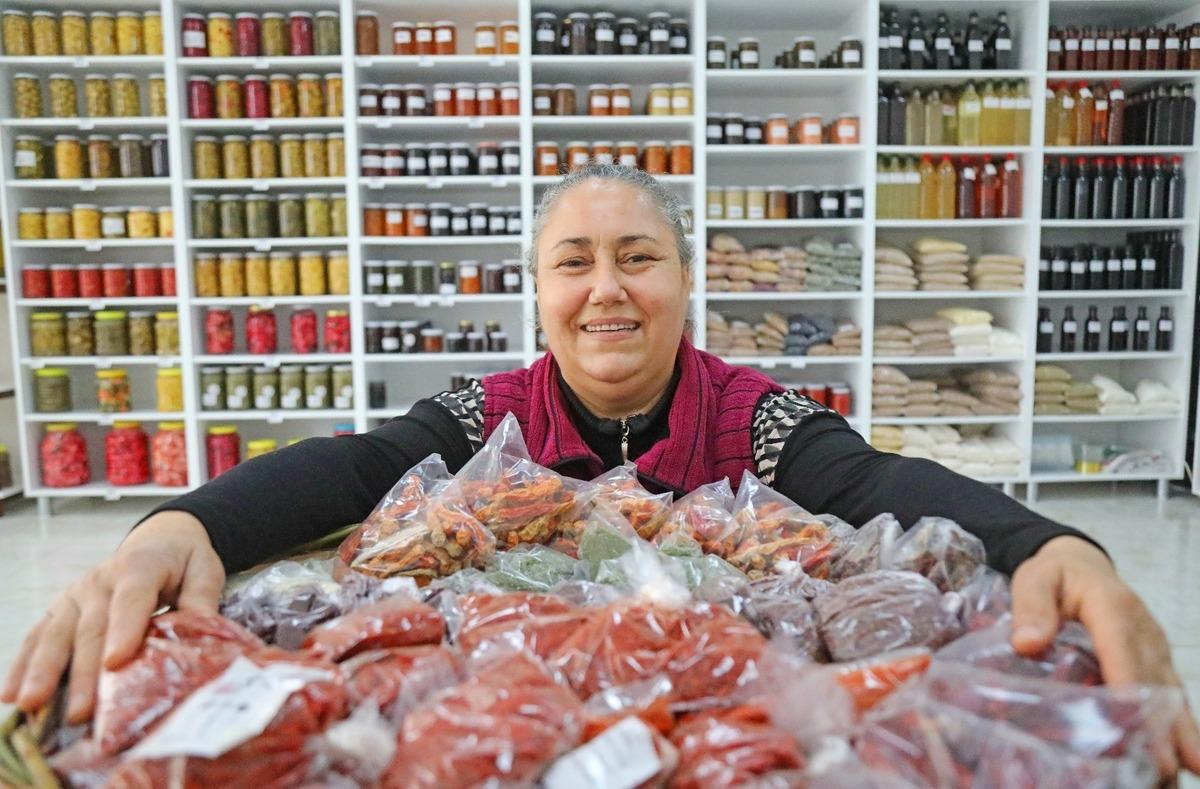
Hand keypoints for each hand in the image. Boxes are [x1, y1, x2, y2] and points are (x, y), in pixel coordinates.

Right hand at [1, 511, 224, 723]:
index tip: (115, 663)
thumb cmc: (184, 561)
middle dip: (83, 672)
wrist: (160, 539)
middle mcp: (101, 580)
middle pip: (90, 628)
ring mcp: (76, 595)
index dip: (124, 630)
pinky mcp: (61, 608)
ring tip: (32, 705)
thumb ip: (202, 597)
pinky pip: (38, 636)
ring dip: (43, 672)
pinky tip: (11, 694)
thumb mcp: (205, 569)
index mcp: (140, 566)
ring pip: (56, 634)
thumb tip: (205, 628)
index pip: (131, 599)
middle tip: (80, 712)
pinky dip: (23, 665)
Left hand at [1010, 535, 1199, 776]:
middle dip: (1158, 723)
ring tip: (1175, 772)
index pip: (1121, 646)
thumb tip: (1026, 644)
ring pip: (1169, 693)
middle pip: (1153, 678)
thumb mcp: (1035, 578)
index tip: (1132, 719)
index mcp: (1112, 606)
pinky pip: (1169, 695)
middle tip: (1162, 765)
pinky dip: (1176, 726)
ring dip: (1176, 733)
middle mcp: (1142, 630)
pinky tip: (1181, 759)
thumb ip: (1031, 606)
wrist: (1081, 566)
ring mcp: (1154, 648)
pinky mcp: (1156, 662)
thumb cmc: (1056, 576)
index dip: (1128, 682)